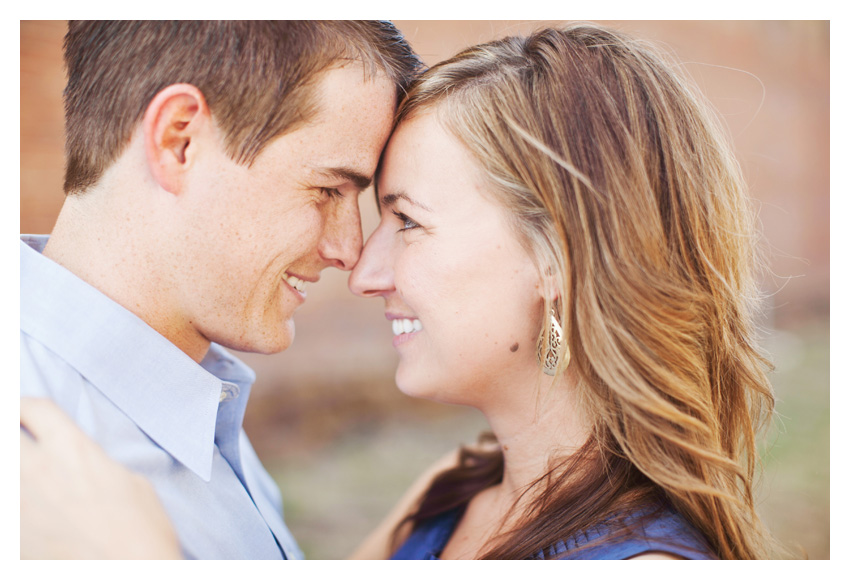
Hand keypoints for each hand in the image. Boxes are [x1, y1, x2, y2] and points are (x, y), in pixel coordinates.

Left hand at [20, 397, 181, 558]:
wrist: (132, 574)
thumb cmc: (142, 533)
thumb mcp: (131, 483)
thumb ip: (95, 465)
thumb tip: (82, 466)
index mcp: (74, 450)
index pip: (33, 408)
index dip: (22, 405)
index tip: (21, 412)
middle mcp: (38, 470)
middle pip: (2, 433)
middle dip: (7, 429)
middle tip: (15, 440)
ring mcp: (18, 505)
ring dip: (9, 468)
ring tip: (22, 475)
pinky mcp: (11, 538)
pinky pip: (5, 511)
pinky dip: (13, 508)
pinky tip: (24, 510)